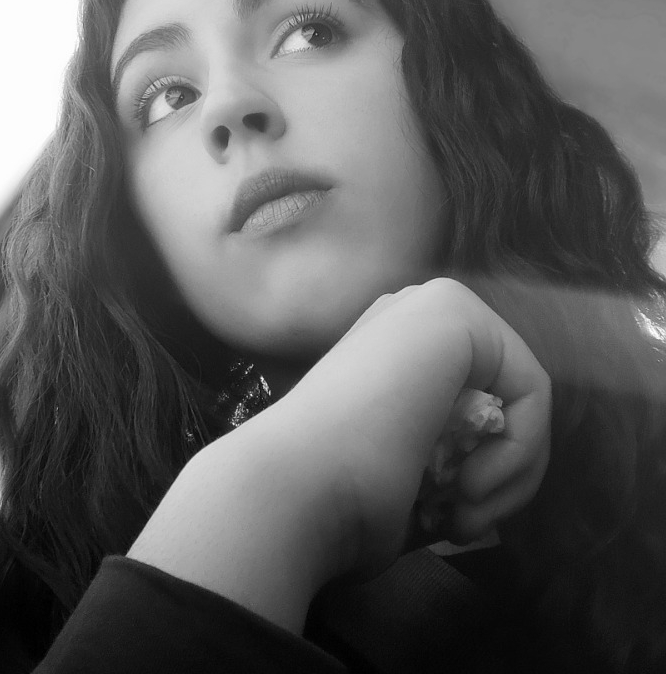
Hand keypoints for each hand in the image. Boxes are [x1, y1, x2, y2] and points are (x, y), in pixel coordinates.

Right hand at [128, 278, 550, 633]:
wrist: (293, 487)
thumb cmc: (333, 497)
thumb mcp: (404, 474)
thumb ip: (445, 456)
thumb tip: (478, 473)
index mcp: (387, 350)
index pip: (478, 405)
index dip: (483, 471)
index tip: (455, 521)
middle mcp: (407, 313)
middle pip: (504, 397)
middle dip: (499, 470)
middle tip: (465, 521)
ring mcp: (428, 303)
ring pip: (521, 398)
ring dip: (509, 473)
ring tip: (464, 513)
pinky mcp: (455, 310)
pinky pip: (531, 390)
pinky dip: (519, 451)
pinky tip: (470, 483)